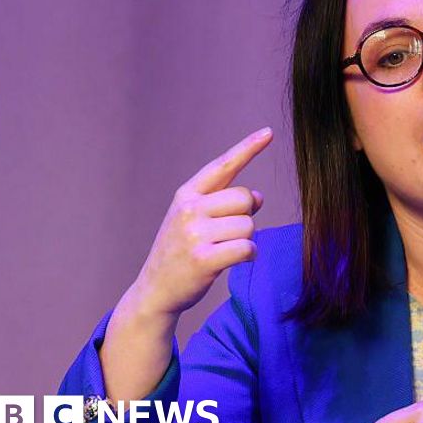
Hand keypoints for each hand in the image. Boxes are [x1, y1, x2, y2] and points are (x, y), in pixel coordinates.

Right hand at [131, 127, 272, 317]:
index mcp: (186, 194)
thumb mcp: (194, 221)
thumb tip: (259, 196)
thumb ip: (223, 204)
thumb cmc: (181, 253)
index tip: (268, 132)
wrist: (155, 290)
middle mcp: (189, 209)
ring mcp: (194, 234)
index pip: (222, 166)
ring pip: (248, 226)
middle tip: (228, 233)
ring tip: (223, 250)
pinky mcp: (203, 259)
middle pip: (245, 199)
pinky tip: (234, 260)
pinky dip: (248, 255)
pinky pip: (246, 248)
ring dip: (245, 240)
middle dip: (246, 216)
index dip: (247, 148)